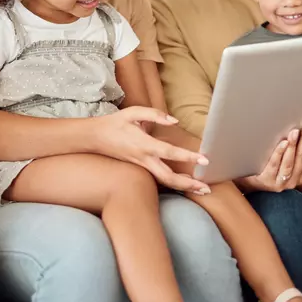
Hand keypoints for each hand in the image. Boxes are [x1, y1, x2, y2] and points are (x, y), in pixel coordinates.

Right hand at [95, 106, 210, 193]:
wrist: (95, 137)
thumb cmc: (115, 123)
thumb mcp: (134, 112)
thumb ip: (155, 114)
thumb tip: (174, 121)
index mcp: (144, 144)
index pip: (169, 152)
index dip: (187, 156)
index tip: (204, 159)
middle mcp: (144, 159)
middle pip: (168, 177)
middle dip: (188, 184)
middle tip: (206, 188)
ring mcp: (142, 166)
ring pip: (164, 181)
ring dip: (183, 187)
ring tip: (201, 189)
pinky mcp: (140, 168)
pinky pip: (159, 179)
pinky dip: (174, 182)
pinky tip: (186, 183)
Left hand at [238, 121, 301, 192]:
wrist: (248, 181)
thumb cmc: (268, 165)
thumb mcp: (286, 158)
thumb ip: (299, 150)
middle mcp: (294, 180)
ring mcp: (281, 183)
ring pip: (290, 163)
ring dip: (294, 146)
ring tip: (295, 132)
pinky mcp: (267, 182)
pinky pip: (274, 166)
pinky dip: (279, 154)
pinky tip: (283, 143)